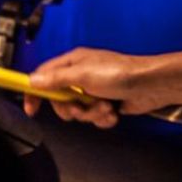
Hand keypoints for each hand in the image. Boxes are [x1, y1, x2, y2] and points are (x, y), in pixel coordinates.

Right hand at [24, 47, 157, 127]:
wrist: (150, 85)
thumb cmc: (122, 72)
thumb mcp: (83, 74)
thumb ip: (57, 79)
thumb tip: (33, 80)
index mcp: (74, 63)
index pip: (45, 76)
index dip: (36, 92)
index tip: (31, 108)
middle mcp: (82, 76)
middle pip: (61, 100)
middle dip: (71, 108)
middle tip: (81, 106)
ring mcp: (94, 90)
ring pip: (79, 112)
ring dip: (91, 114)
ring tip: (104, 107)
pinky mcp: (106, 103)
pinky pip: (94, 118)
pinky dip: (103, 118)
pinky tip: (113, 112)